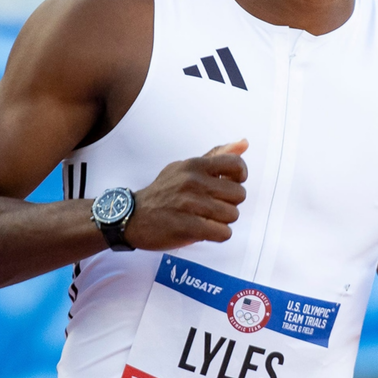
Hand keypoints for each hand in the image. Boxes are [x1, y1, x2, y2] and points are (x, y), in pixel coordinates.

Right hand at [123, 140, 248, 250]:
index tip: (229, 185)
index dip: (240, 178)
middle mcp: (193, 181)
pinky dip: (217, 235)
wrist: (133, 216)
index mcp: (195, 165)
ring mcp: (190, 204)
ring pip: (232, 215)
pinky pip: (223, 232)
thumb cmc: (163, 191)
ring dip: (222, 221)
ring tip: (206, 218)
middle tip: (213, 206)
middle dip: (230, 203)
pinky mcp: (187, 226)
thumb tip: (244, 143)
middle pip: (239, 194)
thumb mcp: (186, 167)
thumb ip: (216, 156)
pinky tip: (205, 231)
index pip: (236, 165)